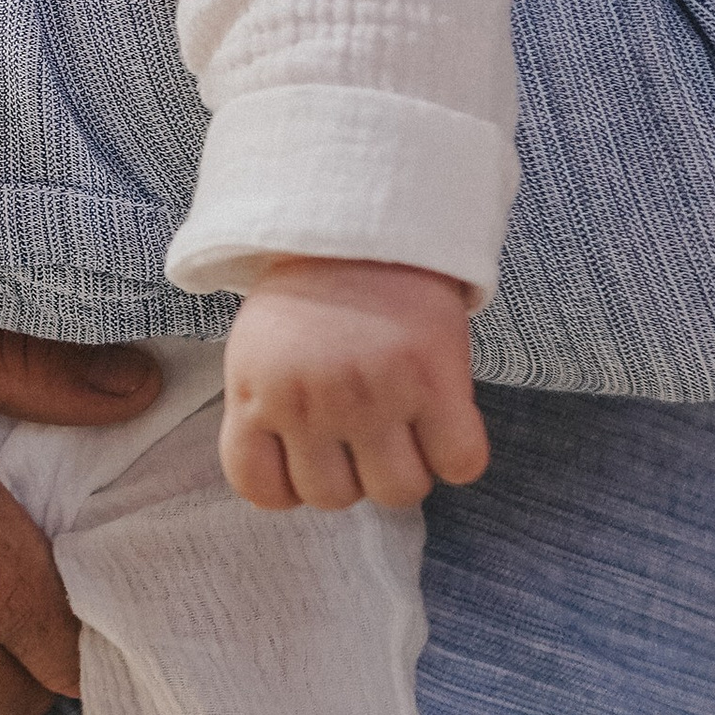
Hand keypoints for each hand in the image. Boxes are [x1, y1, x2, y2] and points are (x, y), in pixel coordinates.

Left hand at [220, 256, 487, 512]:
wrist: (368, 215)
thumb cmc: (313, 292)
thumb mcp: (260, 350)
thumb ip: (268, 411)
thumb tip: (297, 479)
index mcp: (255, 393)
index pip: (262, 490)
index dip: (292, 484)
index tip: (312, 454)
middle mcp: (309, 402)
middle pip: (336, 499)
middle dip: (353, 472)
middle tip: (364, 429)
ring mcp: (372, 396)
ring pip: (398, 491)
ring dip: (407, 468)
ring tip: (407, 425)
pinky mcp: (433, 381)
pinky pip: (458, 463)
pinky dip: (458, 454)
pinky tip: (446, 421)